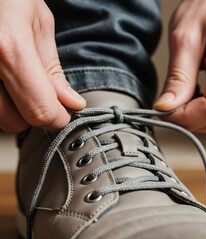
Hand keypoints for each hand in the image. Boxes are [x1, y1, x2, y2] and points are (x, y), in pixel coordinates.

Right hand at [0, 0, 85, 132]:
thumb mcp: (37, 21)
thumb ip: (52, 69)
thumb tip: (70, 103)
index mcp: (8, 48)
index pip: (40, 110)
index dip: (59, 119)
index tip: (66, 114)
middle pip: (13, 122)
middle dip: (34, 114)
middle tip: (42, 93)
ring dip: (12, 109)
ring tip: (18, 81)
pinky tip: (3, 79)